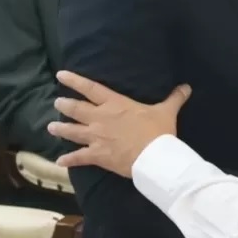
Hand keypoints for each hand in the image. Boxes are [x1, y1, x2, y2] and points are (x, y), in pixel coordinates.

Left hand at [47, 71, 190, 177]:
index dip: (74, 81)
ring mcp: (96, 137)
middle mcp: (100, 118)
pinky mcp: (97, 155)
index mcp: (115, 104)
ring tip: (50, 127)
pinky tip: (59, 161)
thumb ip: (174, 98)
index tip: (60, 75)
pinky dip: (68, 160)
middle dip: (64, 105)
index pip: (90, 88)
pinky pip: (79, 157)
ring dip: (60, 129)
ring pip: (71, 131)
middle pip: (75, 109)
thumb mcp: (166, 111)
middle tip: (57, 103)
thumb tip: (186, 87)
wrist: (154, 156)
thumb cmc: (158, 131)